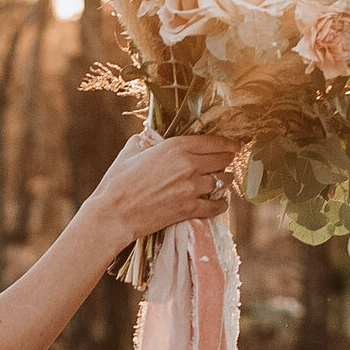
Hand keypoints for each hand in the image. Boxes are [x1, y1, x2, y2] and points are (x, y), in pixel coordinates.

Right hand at [85, 135, 237, 252]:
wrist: (114, 213)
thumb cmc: (118, 180)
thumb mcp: (131, 149)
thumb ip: (148, 140)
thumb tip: (153, 136)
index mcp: (176, 147)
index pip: (213, 142)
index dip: (228, 142)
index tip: (235, 143)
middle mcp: (188, 165)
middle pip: (222, 160)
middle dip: (227, 159)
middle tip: (229, 159)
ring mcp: (191, 188)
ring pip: (222, 181)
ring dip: (225, 179)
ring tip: (224, 179)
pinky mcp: (189, 209)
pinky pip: (216, 206)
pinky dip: (221, 203)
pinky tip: (221, 201)